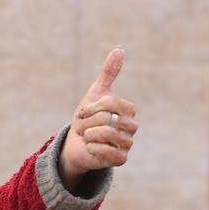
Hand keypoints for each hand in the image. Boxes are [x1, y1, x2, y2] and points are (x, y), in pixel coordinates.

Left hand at [60, 48, 137, 189]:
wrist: (76, 143)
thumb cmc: (88, 118)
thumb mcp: (95, 94)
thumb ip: (108, 73)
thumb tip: (119, 50)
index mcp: (128, 110)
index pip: (111, 103)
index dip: (92, 107)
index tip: (83, 112)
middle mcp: (132, 126)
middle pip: (108, 119)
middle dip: (88, 122)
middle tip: (83, 128)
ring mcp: (128, 143)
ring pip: (107, 134)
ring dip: (88, 135)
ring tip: (86, 137)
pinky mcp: (121, 159)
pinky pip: (107, 152)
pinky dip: (93, 148)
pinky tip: (91, 148)